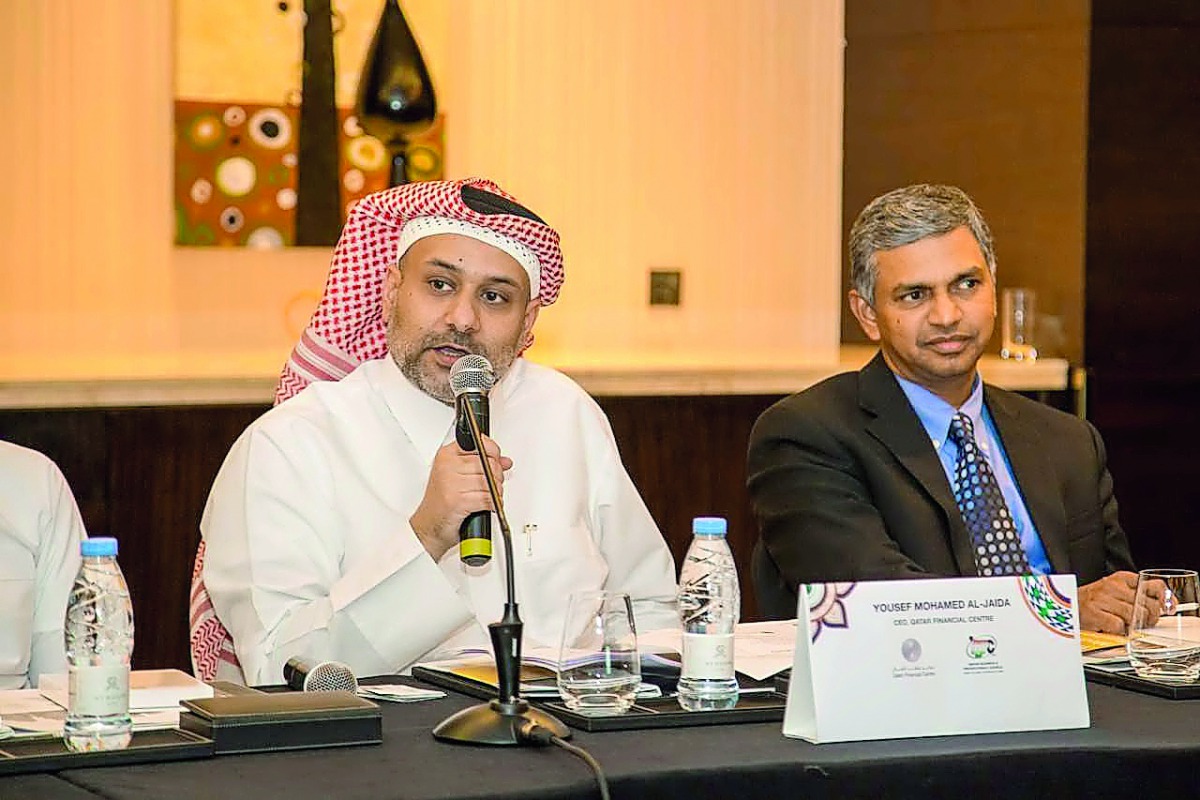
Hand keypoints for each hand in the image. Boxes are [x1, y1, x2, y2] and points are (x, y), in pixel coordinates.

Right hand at [410, 436, 511, 560]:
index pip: (479, 443)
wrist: (428, 525)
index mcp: (446, 455)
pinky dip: (493, 503)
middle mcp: (447, 466)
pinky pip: (487, 498)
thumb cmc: (442, 501)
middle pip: (488, 463)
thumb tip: (505, 461)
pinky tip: (487, 505)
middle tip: (494, 484)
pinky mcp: (456, 501)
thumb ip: (482, 464)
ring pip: (489, 481)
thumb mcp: (459, 476)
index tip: (496, 460)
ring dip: (496, 491)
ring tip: (490, 496)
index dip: (493, 453)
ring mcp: (451, 483)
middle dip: (497, 476)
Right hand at [1079, 571, 1162, 633]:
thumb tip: (1164, 605)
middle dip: (1149, 618)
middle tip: (1142, 623)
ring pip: (1135, 616)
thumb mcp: (1116, 592)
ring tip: (1124, 626)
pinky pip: (1118, 626)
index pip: (1154, 585)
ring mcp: (1103, 598)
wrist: (1063, 606)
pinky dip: (1117, 632)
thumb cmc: (1092, 602)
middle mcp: (1113, 586)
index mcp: (1121, 579)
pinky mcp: (1095, 612)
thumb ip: (1138, 595)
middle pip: (1148, 605)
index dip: (1164, 599)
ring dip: (1132, 626)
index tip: (1167, 608)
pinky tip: (1111, 629)